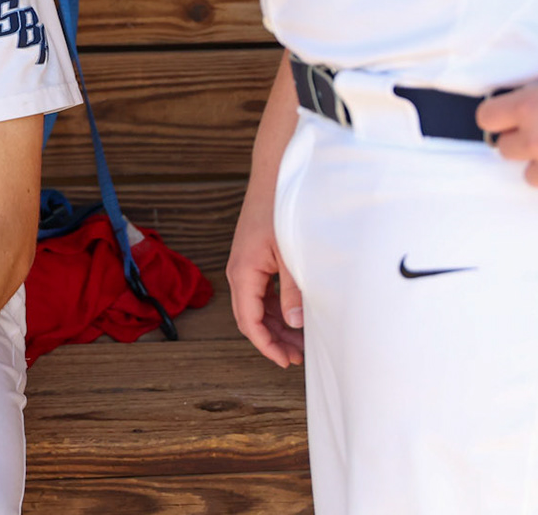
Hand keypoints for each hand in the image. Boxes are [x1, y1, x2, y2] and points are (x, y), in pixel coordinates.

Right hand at [226, 177, 303, 367]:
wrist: (273, 177)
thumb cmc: (281, 211)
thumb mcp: (291, 256)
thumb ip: (293, 291)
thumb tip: (295, 323)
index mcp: (243, 273)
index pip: (249, 321)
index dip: (266, 345)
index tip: (284, 361)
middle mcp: (239, 272)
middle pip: (251, 317)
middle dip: (273, 340)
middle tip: (298, 357)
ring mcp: (245, 266)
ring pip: (256, 306)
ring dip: (276, 326)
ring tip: (299, 342)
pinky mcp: (254, 259)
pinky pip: (261, 293)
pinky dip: (276, 309)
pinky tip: (294, 316)